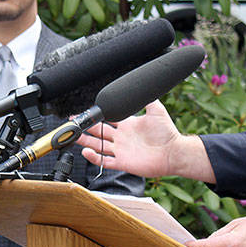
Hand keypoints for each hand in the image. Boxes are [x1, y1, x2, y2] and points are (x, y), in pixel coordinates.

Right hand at [76, 100, 214, 181]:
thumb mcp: (156, 109)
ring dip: (85, 141)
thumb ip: (146, 97)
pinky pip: (105, 161)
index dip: (96, 115)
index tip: (84, 112)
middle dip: (85, 126)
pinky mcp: (123, 162)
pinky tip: (85, 151)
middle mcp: (122, 137)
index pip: (107, 118)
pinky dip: (94, 157)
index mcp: (127, 124)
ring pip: (97, 145)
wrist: (173, 152)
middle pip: (98, 131)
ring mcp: (121, 150)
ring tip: (72, 136)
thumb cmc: (167, 132)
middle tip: (72, 122)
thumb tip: (140, 84)